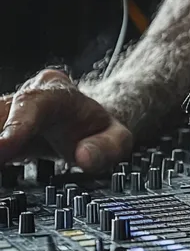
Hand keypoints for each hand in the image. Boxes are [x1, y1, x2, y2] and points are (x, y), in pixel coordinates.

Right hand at [0, 69, 131, 172]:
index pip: (31, 103)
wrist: (87, 122)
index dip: (15, 126)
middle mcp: (29, 95)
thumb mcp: (117, 139)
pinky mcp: (2, 124)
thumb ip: (107, 148)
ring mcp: (11, 109)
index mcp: (56, 92)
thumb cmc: (97, 129)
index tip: (2, 149)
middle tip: (2, 158)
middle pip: (2, 113)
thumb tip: (84, 157)